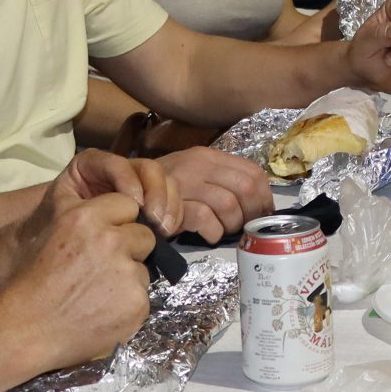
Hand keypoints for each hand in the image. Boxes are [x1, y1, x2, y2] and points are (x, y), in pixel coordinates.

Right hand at [2, 187, 156, 369]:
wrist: (27, 330)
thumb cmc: (33, 283)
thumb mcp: (52, 232)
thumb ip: (87, 219)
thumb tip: (120, 219)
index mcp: (85, 218)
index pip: (127, 205)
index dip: (120, 223)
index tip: (108, 238)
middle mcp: (110, 241)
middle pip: (145, 236)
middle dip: (131, 249)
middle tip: (105, 269)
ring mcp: (127, 274)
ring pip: (143, 270)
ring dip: (128, 280)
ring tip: (97, 295)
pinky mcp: (137, 303)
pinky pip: (143, 298)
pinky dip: (128, 306)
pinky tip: (103, 313)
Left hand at [59, 148, 181, 236]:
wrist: (62, 252)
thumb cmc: (55, 232)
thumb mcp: (60, 215)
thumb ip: (83, 203)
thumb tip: (118, 206)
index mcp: (90, 166)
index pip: (113, 162)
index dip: (126, 178)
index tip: (134, 204)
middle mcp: (117, 171)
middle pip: (147, 169)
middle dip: (155, 193)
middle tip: (154, 220)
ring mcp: (138, 187)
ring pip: (165, 182)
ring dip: (168, 205)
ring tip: (163, 230)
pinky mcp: (152, 205)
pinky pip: (171, 202)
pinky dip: (173, 215)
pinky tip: (167, 233)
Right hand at [155, 145, 271, 242]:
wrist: (126, 191)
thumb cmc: (166, 189)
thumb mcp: (196, 176)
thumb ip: (225, 182)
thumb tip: (262, 205)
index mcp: (209, 156)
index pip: (253, 172)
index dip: (264, 197)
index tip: (260, 214)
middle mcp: (199, 164)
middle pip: (246, 188)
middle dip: (251, 213)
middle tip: (243, 227)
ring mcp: (184, 182)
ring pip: (228, 204)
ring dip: (231, 225)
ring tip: (222, 230)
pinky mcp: (172, 203)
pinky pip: (206, 218)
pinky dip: (213, 232)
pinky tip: (208, 234)